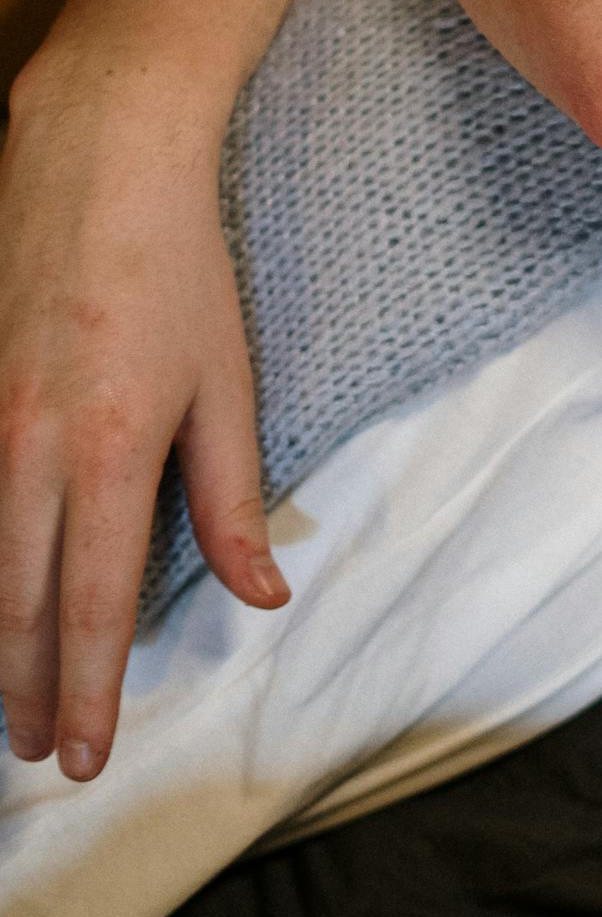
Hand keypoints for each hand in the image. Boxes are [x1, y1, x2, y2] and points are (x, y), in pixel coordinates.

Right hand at [0, 68, 285, 778]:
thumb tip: (261, 595)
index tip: (83, 754)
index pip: (91, 603)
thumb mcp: (227, 384)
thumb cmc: (179, 270)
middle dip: (25, 688)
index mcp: (110, 449)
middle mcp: (31, 445)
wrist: (99, 162)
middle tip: (36, 754)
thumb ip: (232, 500)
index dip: (86, 688)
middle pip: (17, 601)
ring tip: (7, 702)